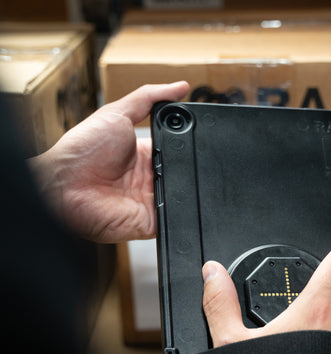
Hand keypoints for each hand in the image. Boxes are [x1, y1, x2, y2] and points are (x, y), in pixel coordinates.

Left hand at [30, 82, 189, 242]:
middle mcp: (150, 178)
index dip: (187, 142)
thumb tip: (180, 86)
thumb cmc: (82, 151)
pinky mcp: (153, 221)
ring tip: (171, 174)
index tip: (196, 132)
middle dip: (187, 164)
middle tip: (180, 156)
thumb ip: (149, 98)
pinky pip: (176, 217)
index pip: (177, 148)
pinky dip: (180, 209)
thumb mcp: (116, 113)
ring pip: (184, 194)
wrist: (64, 188)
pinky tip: (172, 196)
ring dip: (184, 185)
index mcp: (144, 153)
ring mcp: (152, 200)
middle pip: (184, 172)